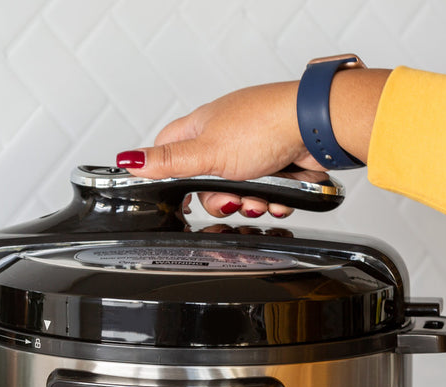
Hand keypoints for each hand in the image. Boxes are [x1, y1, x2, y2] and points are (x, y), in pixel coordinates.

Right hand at [117, 69, 388, 217]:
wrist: (317, 126)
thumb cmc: (264, 126)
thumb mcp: (206, 152)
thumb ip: (168, 161)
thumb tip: (128, 161)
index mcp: (203, 126)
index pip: (170, 149)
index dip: (167, 173)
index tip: (174, 196)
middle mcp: (228, 135)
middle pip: (208, 182)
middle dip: (221, 200)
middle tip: (231, 201)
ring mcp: (255, 148)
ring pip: (241, 191)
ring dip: (252, 202)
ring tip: (262, 199)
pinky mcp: (280, 162)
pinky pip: (269, 192)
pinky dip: (275, 199)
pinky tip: (280, 197)